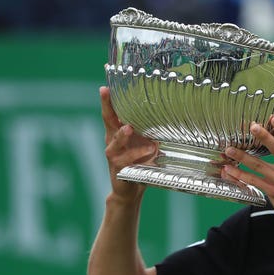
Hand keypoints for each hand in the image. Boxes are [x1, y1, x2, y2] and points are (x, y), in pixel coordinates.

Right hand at [100, 86, 157, 201]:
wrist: (131, 189)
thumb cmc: (139, 163)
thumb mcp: (146, 143)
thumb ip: (151, 131)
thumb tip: (169, 114)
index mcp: (118, 132)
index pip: (112, 112)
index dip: (108, 99)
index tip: (106, 84)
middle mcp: (112, 141)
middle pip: (107, 120)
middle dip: (106, 106)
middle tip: (104, 91)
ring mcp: (113, 154)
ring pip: (114, 141)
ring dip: (122, 134)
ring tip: (129, 127)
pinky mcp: (118, 168)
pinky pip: (127, 159)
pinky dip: (138, 154)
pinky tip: (150, 149)